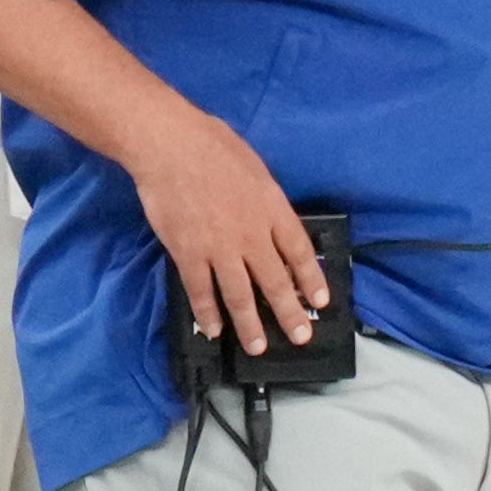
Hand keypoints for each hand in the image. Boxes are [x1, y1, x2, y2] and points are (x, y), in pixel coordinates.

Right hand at [123, 104, 323, 358]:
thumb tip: (270, 218)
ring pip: (240, 295)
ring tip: (258, 346)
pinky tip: (213, 330)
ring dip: (250, 324)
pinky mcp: (189, 253)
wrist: (170, 144)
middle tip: (300, 337)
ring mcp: (220, 247)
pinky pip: (201, 290)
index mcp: (271, 207)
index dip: (311, 279)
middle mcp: (251, 234)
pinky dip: (207, 312)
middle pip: (275, 280)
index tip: (320, 301)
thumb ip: (265, 197)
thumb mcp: (254, 166)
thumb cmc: (212, 144)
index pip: (299, 251)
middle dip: (289, 312)